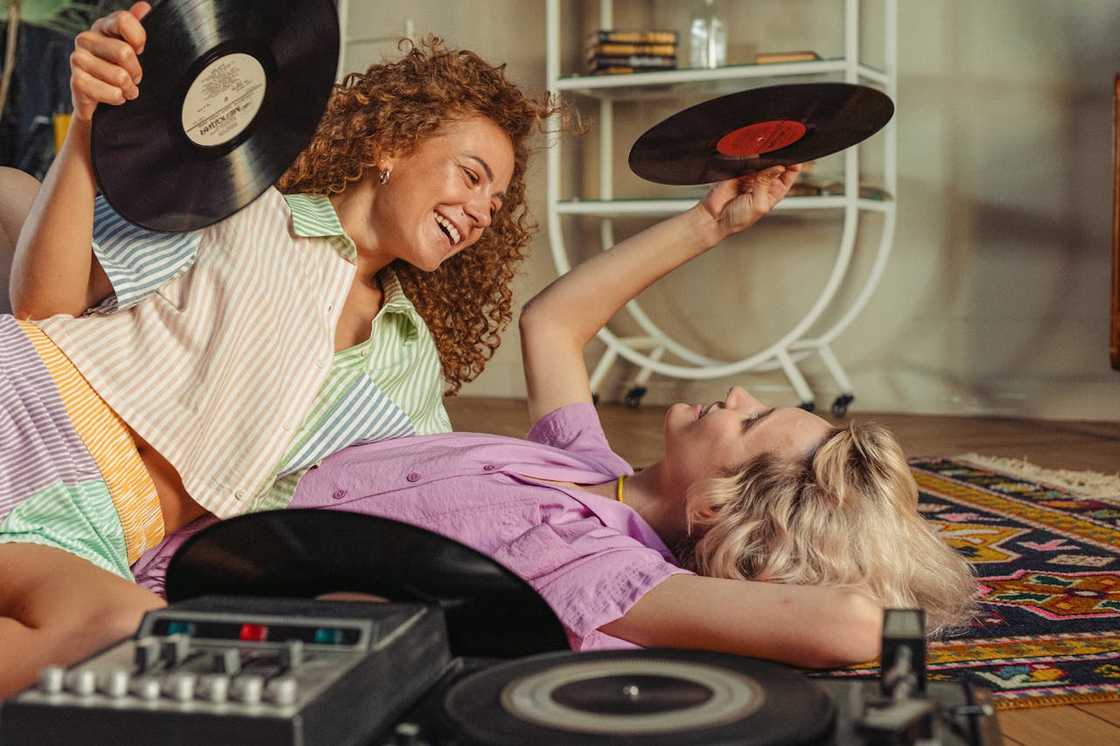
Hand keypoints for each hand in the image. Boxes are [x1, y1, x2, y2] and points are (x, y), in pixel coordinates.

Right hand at [70, 2, 150, 121]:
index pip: (123, 20)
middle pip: (124, 52)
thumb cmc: (117, 71)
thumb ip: (135, 27)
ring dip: (129, 89)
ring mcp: (78, 60)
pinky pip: (113, 93)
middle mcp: (85, 39)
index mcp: (101, 26)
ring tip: (125, 89)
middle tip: (133, 78)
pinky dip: (119, 99)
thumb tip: (144, 6)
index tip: (139, 51)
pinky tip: (114, 96)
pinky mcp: (77, 82)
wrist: (98, 101)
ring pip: (120, 76)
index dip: (138, 39)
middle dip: (136, 72)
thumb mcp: (130, 48)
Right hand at [699, 164, 801, 240]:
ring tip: (761, 157)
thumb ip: (766, 183)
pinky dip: (748, 155)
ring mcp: (751, 176)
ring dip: (762, 156)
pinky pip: (746, 158)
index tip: (793, 156)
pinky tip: (750, 156)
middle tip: (777, 151)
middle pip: (776, 164)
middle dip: (777, 158)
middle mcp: (765, 182)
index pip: (790, 173)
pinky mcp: (738, 170)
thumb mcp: (758, 204)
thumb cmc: (737, 219)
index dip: (794, 163)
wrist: (714, 218)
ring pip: (762, 160)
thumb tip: (777, 166)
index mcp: (775, 192)